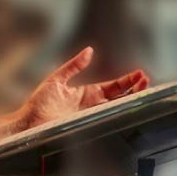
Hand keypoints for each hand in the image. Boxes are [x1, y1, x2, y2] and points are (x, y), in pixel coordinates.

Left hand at [13, 46, 149, 130]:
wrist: (29, 122)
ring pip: (116, 108)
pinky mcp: (87, 125)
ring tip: (143, 90)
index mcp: (87, 94)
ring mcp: (91, 116)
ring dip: (130, 99)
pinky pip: (106, 120)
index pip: (113, 87)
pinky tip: (127, 108)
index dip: (127, 80)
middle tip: (146, 81)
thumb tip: (89, 50)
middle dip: (134, 89)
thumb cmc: (40, 102)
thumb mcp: (58, 79)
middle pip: (119, 97)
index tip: (140, 73)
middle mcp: (92, 105)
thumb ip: (74, 66)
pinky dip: (118, 114)